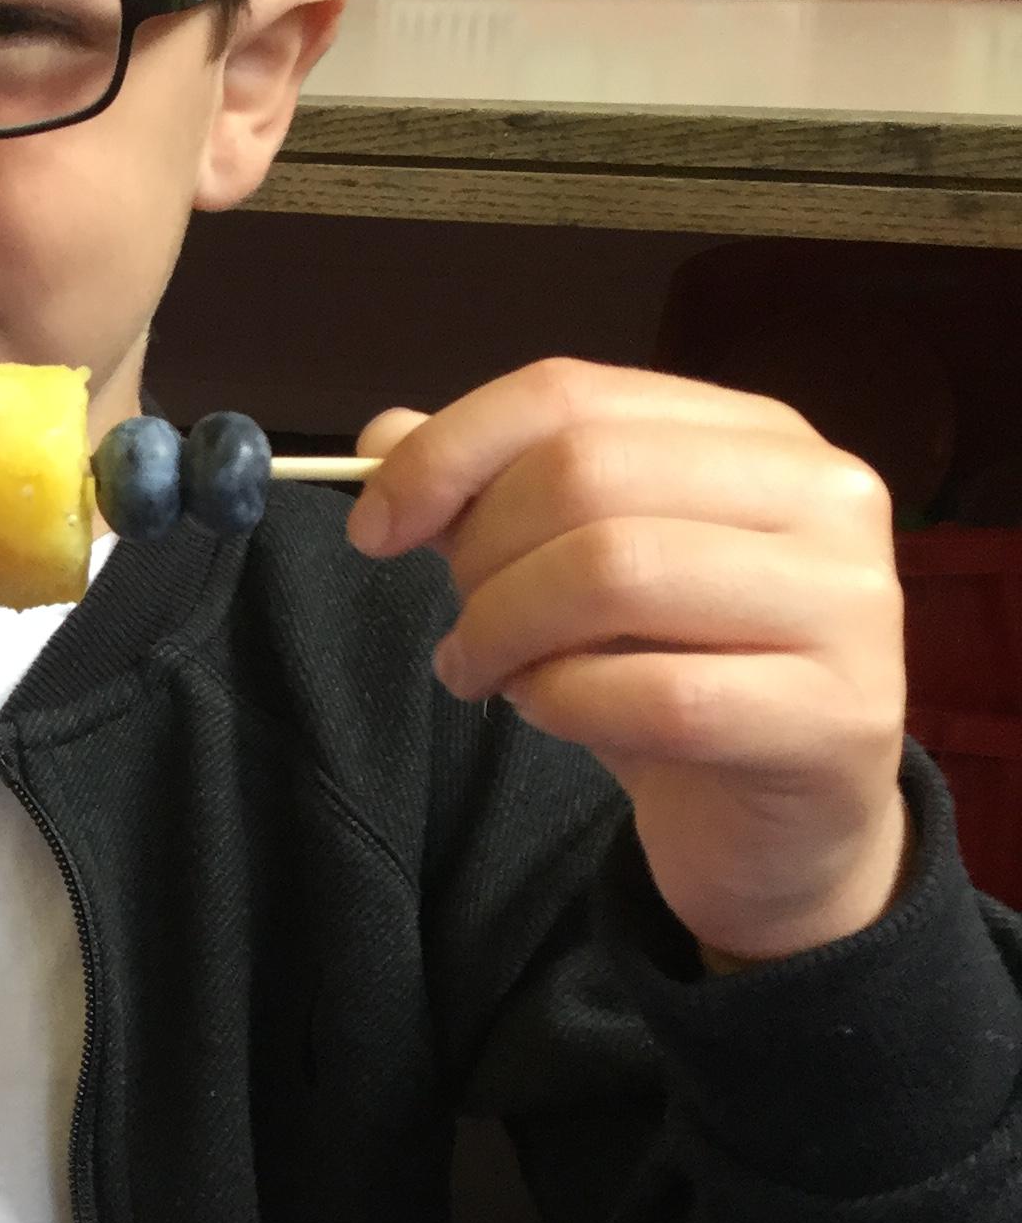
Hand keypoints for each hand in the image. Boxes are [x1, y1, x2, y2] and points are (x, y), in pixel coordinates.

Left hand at [348, 360, 909, 965]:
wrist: (781, 828)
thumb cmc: (677, 677)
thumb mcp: (578, 573)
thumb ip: (493, 496)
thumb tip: (384, 438)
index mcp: (759, 434)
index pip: (571, 394)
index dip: (447, 453)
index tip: (373, 528)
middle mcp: (824, 494)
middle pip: (586, 475)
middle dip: (481, 557)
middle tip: (462, 631)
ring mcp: (848, 603)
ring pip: (615, 574)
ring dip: (508, 631)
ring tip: (486, 675)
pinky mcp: (838, 716)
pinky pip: (659, 696)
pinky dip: (567, 705)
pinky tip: (549, 715)